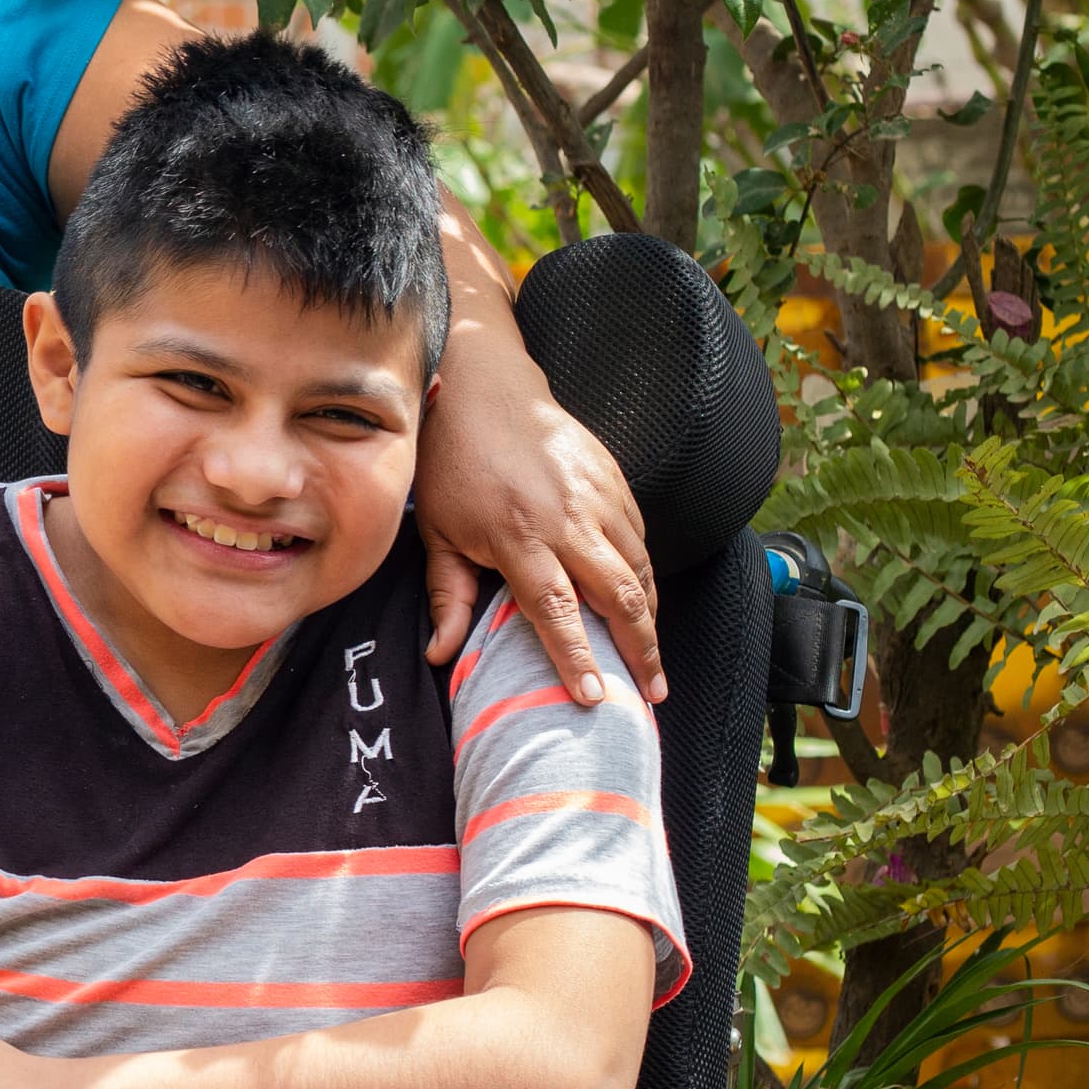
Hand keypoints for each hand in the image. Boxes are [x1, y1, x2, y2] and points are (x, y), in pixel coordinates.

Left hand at [414, 347, 664, 704]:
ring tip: (650, 657)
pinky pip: (640, 537)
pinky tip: (641, 601)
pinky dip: (645, 574)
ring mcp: (597, 496)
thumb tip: (440, 655)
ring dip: (650, 616)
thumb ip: (448, 595)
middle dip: (640, 649)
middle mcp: (568, 518)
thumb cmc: (451, 465)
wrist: (484, 391)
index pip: (556, 609)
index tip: (594, 697)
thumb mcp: (436, 532)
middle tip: (651, 693)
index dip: (577, 657)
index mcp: (519, 536)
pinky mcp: (614, 479)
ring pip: (641, 567)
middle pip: (620, 594)